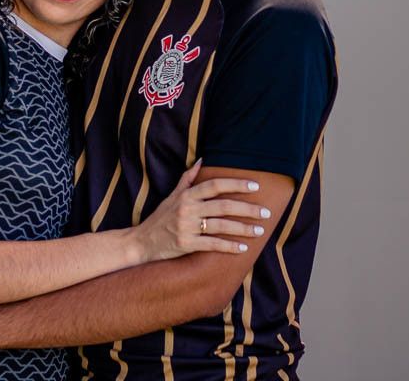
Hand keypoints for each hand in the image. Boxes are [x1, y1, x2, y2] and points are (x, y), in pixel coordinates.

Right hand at [133, 161, 270, 260]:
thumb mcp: (171, 196)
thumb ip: (187, 179)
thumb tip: (201, 160)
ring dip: (243, 228)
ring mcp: (186, 227)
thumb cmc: (160, 218)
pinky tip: (243, 248)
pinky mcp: (186, 245)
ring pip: (220, 226)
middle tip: (266, 212)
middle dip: (247, 209)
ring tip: (260, 231)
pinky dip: (229, 246)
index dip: (235, 184)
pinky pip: (212, 245)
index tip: (255, 186)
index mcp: (186, 195)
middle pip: (222, 206)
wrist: (142, 242)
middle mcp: (187, 209)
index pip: (214, 185)